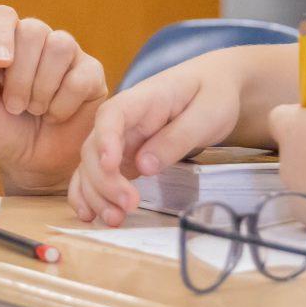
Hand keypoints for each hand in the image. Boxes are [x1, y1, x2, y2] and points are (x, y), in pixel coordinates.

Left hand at [0, 6, 107, 191]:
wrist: (34, 166)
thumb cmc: (3, 132)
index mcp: (6, 43)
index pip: (2, 16)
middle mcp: (38, 42)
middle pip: (33, 29)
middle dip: (20, 75)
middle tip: (15, 106)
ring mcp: (68, 55)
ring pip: (60, 45)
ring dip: (42, 88)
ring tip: (36, 110)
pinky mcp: (92, 75)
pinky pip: (80, 77)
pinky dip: (62, 104)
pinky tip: (56, 115)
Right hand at [70, 59, 245, 225]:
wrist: (215, 87)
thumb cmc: (212, 94)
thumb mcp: (206, 113)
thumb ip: (176, 138)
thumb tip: (144, 166)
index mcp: (142, 99)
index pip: (112, 115)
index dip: (105, 140)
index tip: (111, 166)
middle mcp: (123, 120)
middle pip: (95, 147)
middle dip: (105, 181)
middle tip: (129, 205)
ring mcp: (120, 139)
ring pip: (91, 166)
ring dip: (96, 194)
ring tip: (115, 219)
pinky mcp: (124, 157)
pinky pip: (98, 175)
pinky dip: (90, 194)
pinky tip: (89, 214)